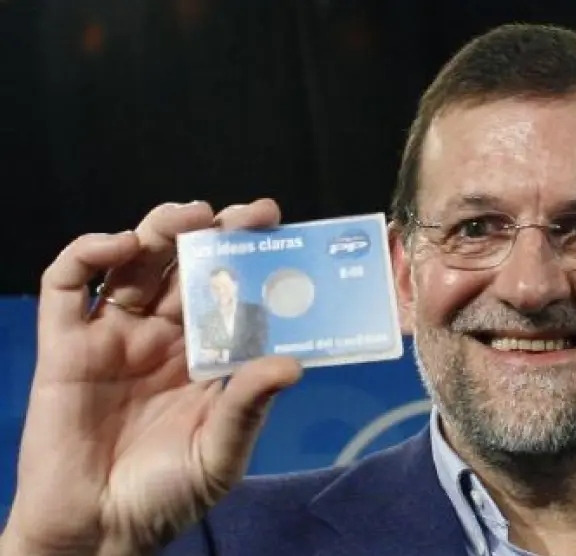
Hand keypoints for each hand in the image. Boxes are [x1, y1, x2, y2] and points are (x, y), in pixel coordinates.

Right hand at [2, 199, 302, 555]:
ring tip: (187, 218)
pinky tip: (118, 245)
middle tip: (242, 215)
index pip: (231, 288)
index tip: (274, 225)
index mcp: (207, 354)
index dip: (250, 255)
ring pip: (134, 261)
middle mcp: (163, 336)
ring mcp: (114, 335)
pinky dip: (88, 254)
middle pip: (186, 263)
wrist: (97, 530)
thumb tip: (293, 364)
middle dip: (212, 230)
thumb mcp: (221, 454)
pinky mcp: (65, 345)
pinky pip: (68, 286)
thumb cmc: (167, 495)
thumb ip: (249, 406)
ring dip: (159, 228)